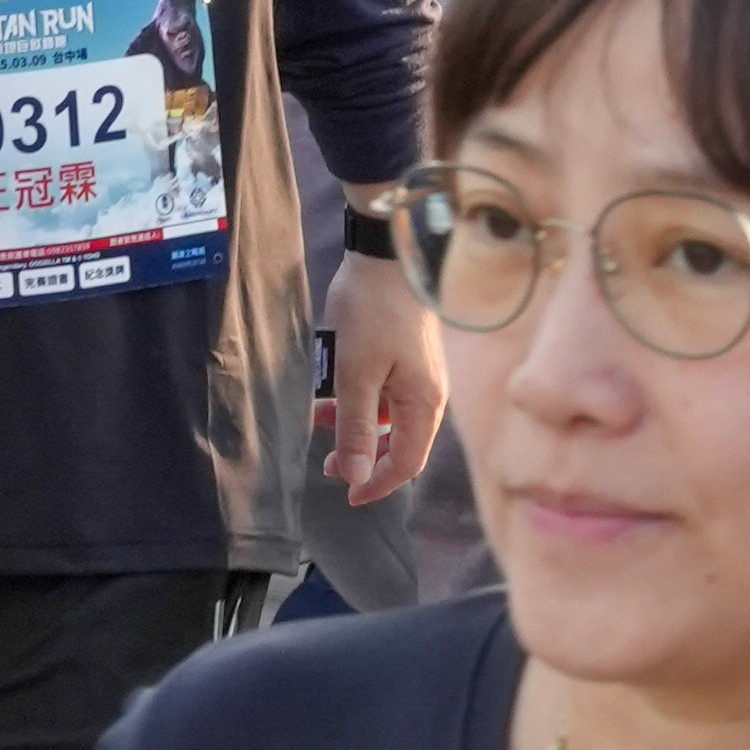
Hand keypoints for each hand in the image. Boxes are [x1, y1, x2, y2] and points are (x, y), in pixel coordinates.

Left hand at [321, 249, 446, 506]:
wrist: (387, 253)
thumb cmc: (373, 311)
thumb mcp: (355, 375)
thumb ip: (357, 428)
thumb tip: (358, 477)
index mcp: (424, 404)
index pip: (406, 463)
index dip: (377, 484)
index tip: (347, 496)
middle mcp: (430, 394)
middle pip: (400, 444)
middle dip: (363, 455)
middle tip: (327, 460)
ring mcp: (421, 374)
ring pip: (388, 417)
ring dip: (355, 423)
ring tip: (320, 412)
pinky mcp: (409, 356)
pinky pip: (386, 391)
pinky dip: (361, 398)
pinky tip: (334, 386)